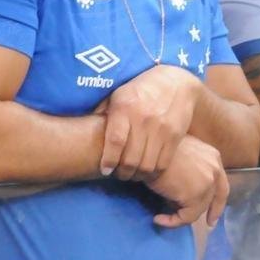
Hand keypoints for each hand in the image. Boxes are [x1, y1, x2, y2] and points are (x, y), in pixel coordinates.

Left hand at [101, 64, 202, 180]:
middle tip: (118, 175)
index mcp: (125, 107)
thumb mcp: (117, 94)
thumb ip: (102, 112)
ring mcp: (161, 129)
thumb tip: (83, 129)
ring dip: (137, 176)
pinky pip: (163, 163)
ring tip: (131, 175)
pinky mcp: (175, 137)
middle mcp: (143, 119)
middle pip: (131, 159)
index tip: (105, 170)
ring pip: (147, 165)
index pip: (116, 141)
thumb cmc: (139, 90)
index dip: (109, 160)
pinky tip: (146, 172)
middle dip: (122, 173)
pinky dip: (153, 173)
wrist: (176, 83)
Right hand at [145, 135, 228, 228]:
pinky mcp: (195, 197)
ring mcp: (207, 184)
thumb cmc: (156, 146)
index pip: (221, 183)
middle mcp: (214, 169)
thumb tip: (182, 187)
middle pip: (214, 197)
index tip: (214, 215)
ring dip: (182, 216)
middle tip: (208, 224)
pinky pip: (185, 218)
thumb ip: (188, 165)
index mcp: (212, 156)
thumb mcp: (178, 150)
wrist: (146, 148)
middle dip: (211, 211)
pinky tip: (158, 219)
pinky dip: (172, 222)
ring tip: (164, 217)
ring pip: (199, 209)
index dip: (218, 200)